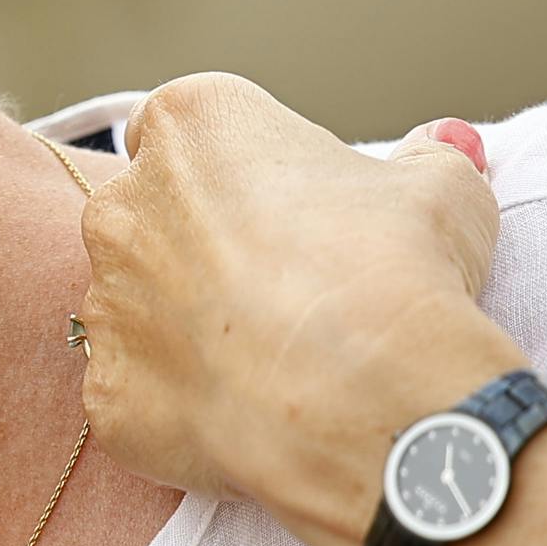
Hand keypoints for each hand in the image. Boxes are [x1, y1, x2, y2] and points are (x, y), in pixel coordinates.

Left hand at [77, 73, 513, 545]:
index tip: (277, 207)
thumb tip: (442, 145)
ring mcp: (104, 302)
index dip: (231, 169)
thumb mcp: (442, 192)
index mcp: (192, 128)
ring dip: (181, 327)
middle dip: (196, 248)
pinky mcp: (104, 391)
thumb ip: (428, 159)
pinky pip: (135, 392)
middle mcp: (124, 205)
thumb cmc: (401, 271)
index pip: (184, 130)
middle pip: (147, 216)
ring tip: (267, 362)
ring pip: (133, 307)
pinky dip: (177, 405)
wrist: (371, 399)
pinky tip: (245, 417)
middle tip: (278, 291)